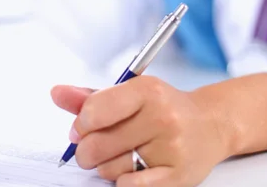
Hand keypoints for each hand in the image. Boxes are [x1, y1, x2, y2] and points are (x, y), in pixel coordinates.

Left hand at [51, 77, 229, 186]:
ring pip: (110, 169)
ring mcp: (171, 147)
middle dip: (87, 149)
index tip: (83, 125)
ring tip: (123, 154)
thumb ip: (91, 97)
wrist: (210, 124)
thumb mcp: (130, 93)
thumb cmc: (163, 107)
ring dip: (107, 166)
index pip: (95, 109)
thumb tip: (56, 93)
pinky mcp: (177, 176)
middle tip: (95, 146)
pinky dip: (123, 181)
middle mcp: (161, 116)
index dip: (81, 123)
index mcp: (147, 90)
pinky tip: (131, 169)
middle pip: (96, 145)